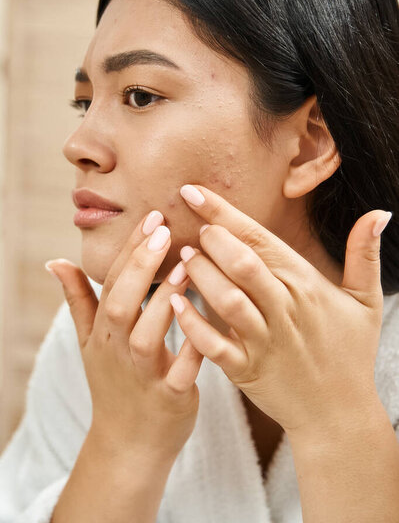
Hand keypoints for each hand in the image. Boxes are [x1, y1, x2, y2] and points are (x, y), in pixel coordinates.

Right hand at [45, 211, 203, 460]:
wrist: (128, 445)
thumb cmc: (113, 384)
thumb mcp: (88, 343)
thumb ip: (78, 300)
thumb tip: (56, 261)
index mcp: (103, 332)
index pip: (113, 283)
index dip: (130, 250)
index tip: (151, 217)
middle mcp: (119, 350)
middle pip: (122, 303)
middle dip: (141, 266)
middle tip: (163, 229)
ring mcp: (143, 375)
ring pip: (148, 335)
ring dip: (166, 300)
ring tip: (188, 265)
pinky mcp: (170, 398)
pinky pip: (181, 372)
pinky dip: (191, 348)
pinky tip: (206, 321)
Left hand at [169, 184, 391, 436]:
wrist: (339, 413)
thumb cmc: (349, 352)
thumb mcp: (366, 301)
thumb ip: (364, 254)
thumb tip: (379, 212)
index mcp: (306, 285)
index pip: (261, 239)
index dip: (225, 213)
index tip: (193, 192)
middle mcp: (284, 309)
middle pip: (243, 264)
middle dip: (213, 240)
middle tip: (191, 227)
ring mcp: (265, 342)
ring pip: (227, 300)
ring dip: (201, 275)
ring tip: (182, 257)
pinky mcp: (247, 371)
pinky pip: (215, 345)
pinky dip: (193, 324)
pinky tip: (174, 303)